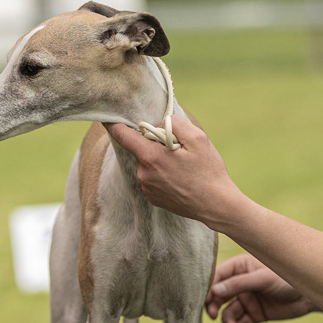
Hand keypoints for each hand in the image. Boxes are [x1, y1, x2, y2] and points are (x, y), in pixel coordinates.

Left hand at [104, 115, 238, 226]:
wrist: (217, 205)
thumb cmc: (209, 171)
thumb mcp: (198, 138)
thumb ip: (174, 123)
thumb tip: (159, 124)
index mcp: (150, 157)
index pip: (122, 135)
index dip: (113, 123)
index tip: (105, 117)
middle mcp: (143, 173)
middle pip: (141, 148)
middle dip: (154, 143)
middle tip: (178, 148)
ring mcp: (147, 188)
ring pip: (148, 164)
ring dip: (160, 160)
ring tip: (184, 166)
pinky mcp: (153, 198)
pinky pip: (153, 178)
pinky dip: (163, 174)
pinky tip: (182, 179)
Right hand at [206, 254, 316, 322]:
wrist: (309, 295)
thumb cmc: (287, 278)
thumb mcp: (262, 278)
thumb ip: (239, 284)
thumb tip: (214, 291)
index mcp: (240, 267)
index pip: (217, 276)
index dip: (208, 288)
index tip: (204, 300)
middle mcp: (241, 283)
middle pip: (218, 295)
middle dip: (213, 306)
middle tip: (213, 315)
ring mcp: (247, 299)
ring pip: (228, 312)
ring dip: (227, 321)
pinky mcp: (255, 314)